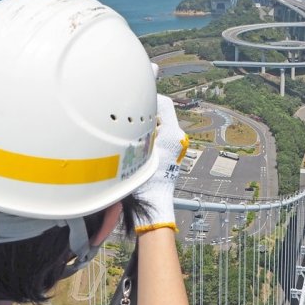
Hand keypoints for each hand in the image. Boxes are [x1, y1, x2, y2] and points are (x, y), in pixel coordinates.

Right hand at [133, 94, 188, 233]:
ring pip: (158, 124)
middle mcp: (178, 137)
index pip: (163, 103)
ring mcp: (176, 145)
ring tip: (128, 132)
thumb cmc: (144, 183)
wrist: (153, 205)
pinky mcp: (172, 152)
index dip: (147, 99)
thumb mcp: (134, 150)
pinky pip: (158, 135)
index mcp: (172, 134)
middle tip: (126, 117)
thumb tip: (126, 110)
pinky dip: (146, 134)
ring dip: (144, 125)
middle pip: (161, 113)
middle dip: (143, 113)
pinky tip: (134, 144)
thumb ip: (133, 128)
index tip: (131, 102)